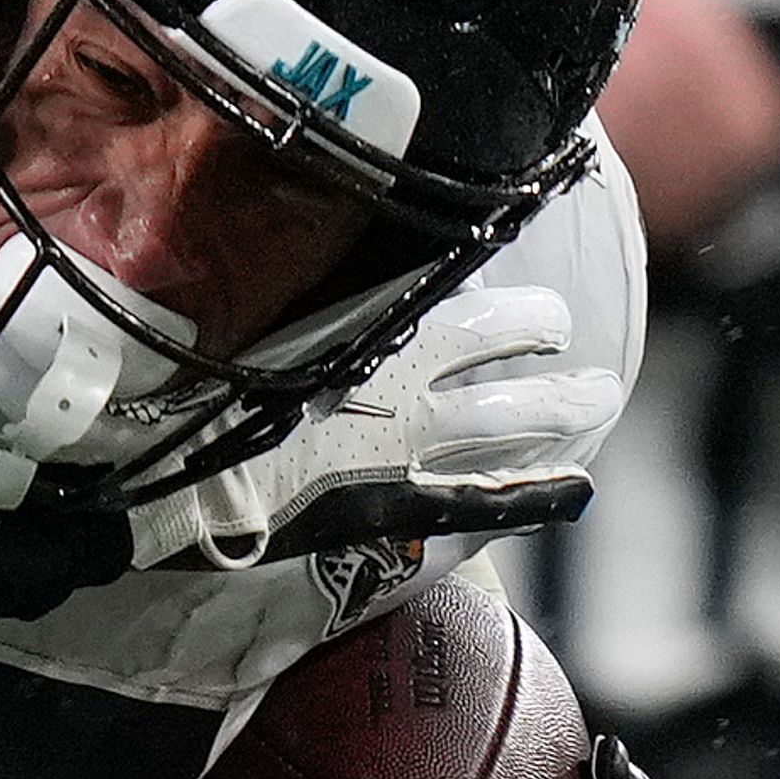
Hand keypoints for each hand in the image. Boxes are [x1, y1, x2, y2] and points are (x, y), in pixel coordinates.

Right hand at [127, 285, 620, 568]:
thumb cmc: (208, 395)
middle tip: (593, 371)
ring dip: (559, 412)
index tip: (548, 315)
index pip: (482, 318)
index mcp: (382, 342)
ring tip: (596, 400)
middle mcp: (414, 393)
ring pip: (509, 428)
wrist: (183, 479)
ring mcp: (412, 453)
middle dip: (556, 369)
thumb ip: (328, 302)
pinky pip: (485, 501)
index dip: (524, 317)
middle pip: (508, 376)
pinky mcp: (398, 506)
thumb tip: (373, 272)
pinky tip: (576, 490)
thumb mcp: (270, 329)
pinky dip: (535, 494)